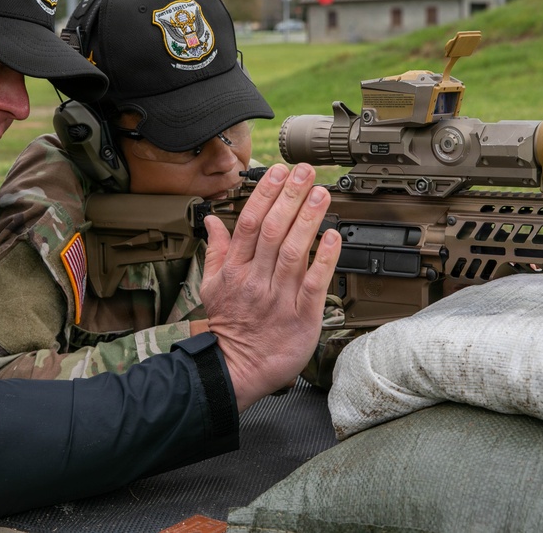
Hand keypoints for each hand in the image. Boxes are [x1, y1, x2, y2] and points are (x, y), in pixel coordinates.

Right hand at [200, 163, 340, 411]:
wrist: (236, 371)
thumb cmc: (228, 328)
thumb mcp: (210, 286)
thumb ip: (215, 250)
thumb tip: (211, 220)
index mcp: (234, 270)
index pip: (248, 223)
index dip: (264, 195)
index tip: (277, 172)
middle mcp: (255, 279)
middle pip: (272, 230)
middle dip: (289, 196)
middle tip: (304, 171)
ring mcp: (279, 297)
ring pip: (293, 251)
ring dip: (308, 219)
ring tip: (320, 193)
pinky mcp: (301, 316)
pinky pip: (314, 283)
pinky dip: (324, 259)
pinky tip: (333, 237)